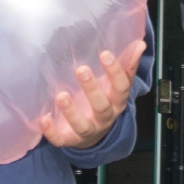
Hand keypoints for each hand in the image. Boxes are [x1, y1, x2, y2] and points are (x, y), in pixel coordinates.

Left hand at [41, 31, 149, 150]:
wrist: (95, 136)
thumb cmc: (106, 102)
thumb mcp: (118, 86)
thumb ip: (128, 65)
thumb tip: (140, 44)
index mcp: (117, 102)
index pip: (121, 88)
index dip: (115, 72)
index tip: (105, 54)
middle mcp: (104, 118)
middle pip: (102, 107)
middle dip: (92, 89)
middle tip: (81, 69)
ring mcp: (88, 131)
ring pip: (82, 125)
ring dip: (71, 112)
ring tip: (61, 95)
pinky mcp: (70, 140)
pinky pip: (61, 139)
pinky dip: (52, 132)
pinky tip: (43, 119)